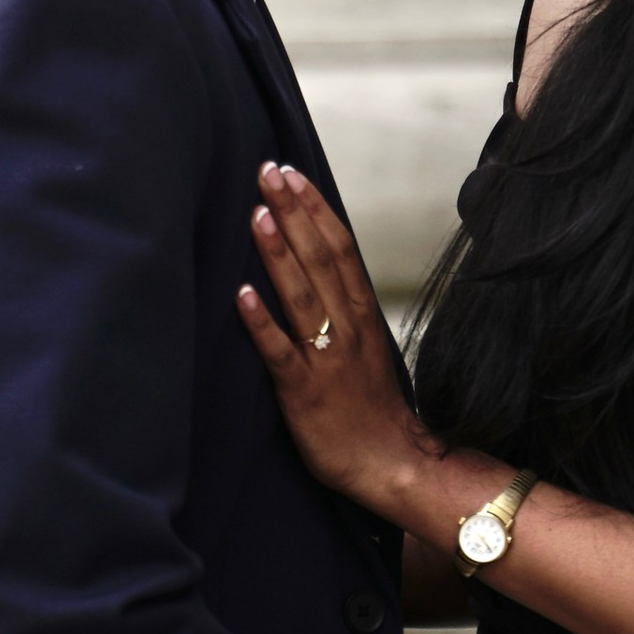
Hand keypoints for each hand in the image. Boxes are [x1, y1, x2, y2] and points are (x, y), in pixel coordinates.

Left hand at [237, 165, 446, 523]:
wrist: (392, 461)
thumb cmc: (371, 405)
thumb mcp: (365, 343)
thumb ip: (342, 305)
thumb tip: (315, 264)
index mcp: (361, 313)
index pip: (339, 246)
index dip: (314, 207)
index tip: (292, 172)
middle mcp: (346, 327)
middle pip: (320, 258)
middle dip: (294, 212)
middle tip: (267, 171)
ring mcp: (326, 358)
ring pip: (301, 295)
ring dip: (279, 253)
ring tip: (257, 213)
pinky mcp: (303, 391)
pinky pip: (281, 352)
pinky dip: (261, 322)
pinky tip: (241, 294)